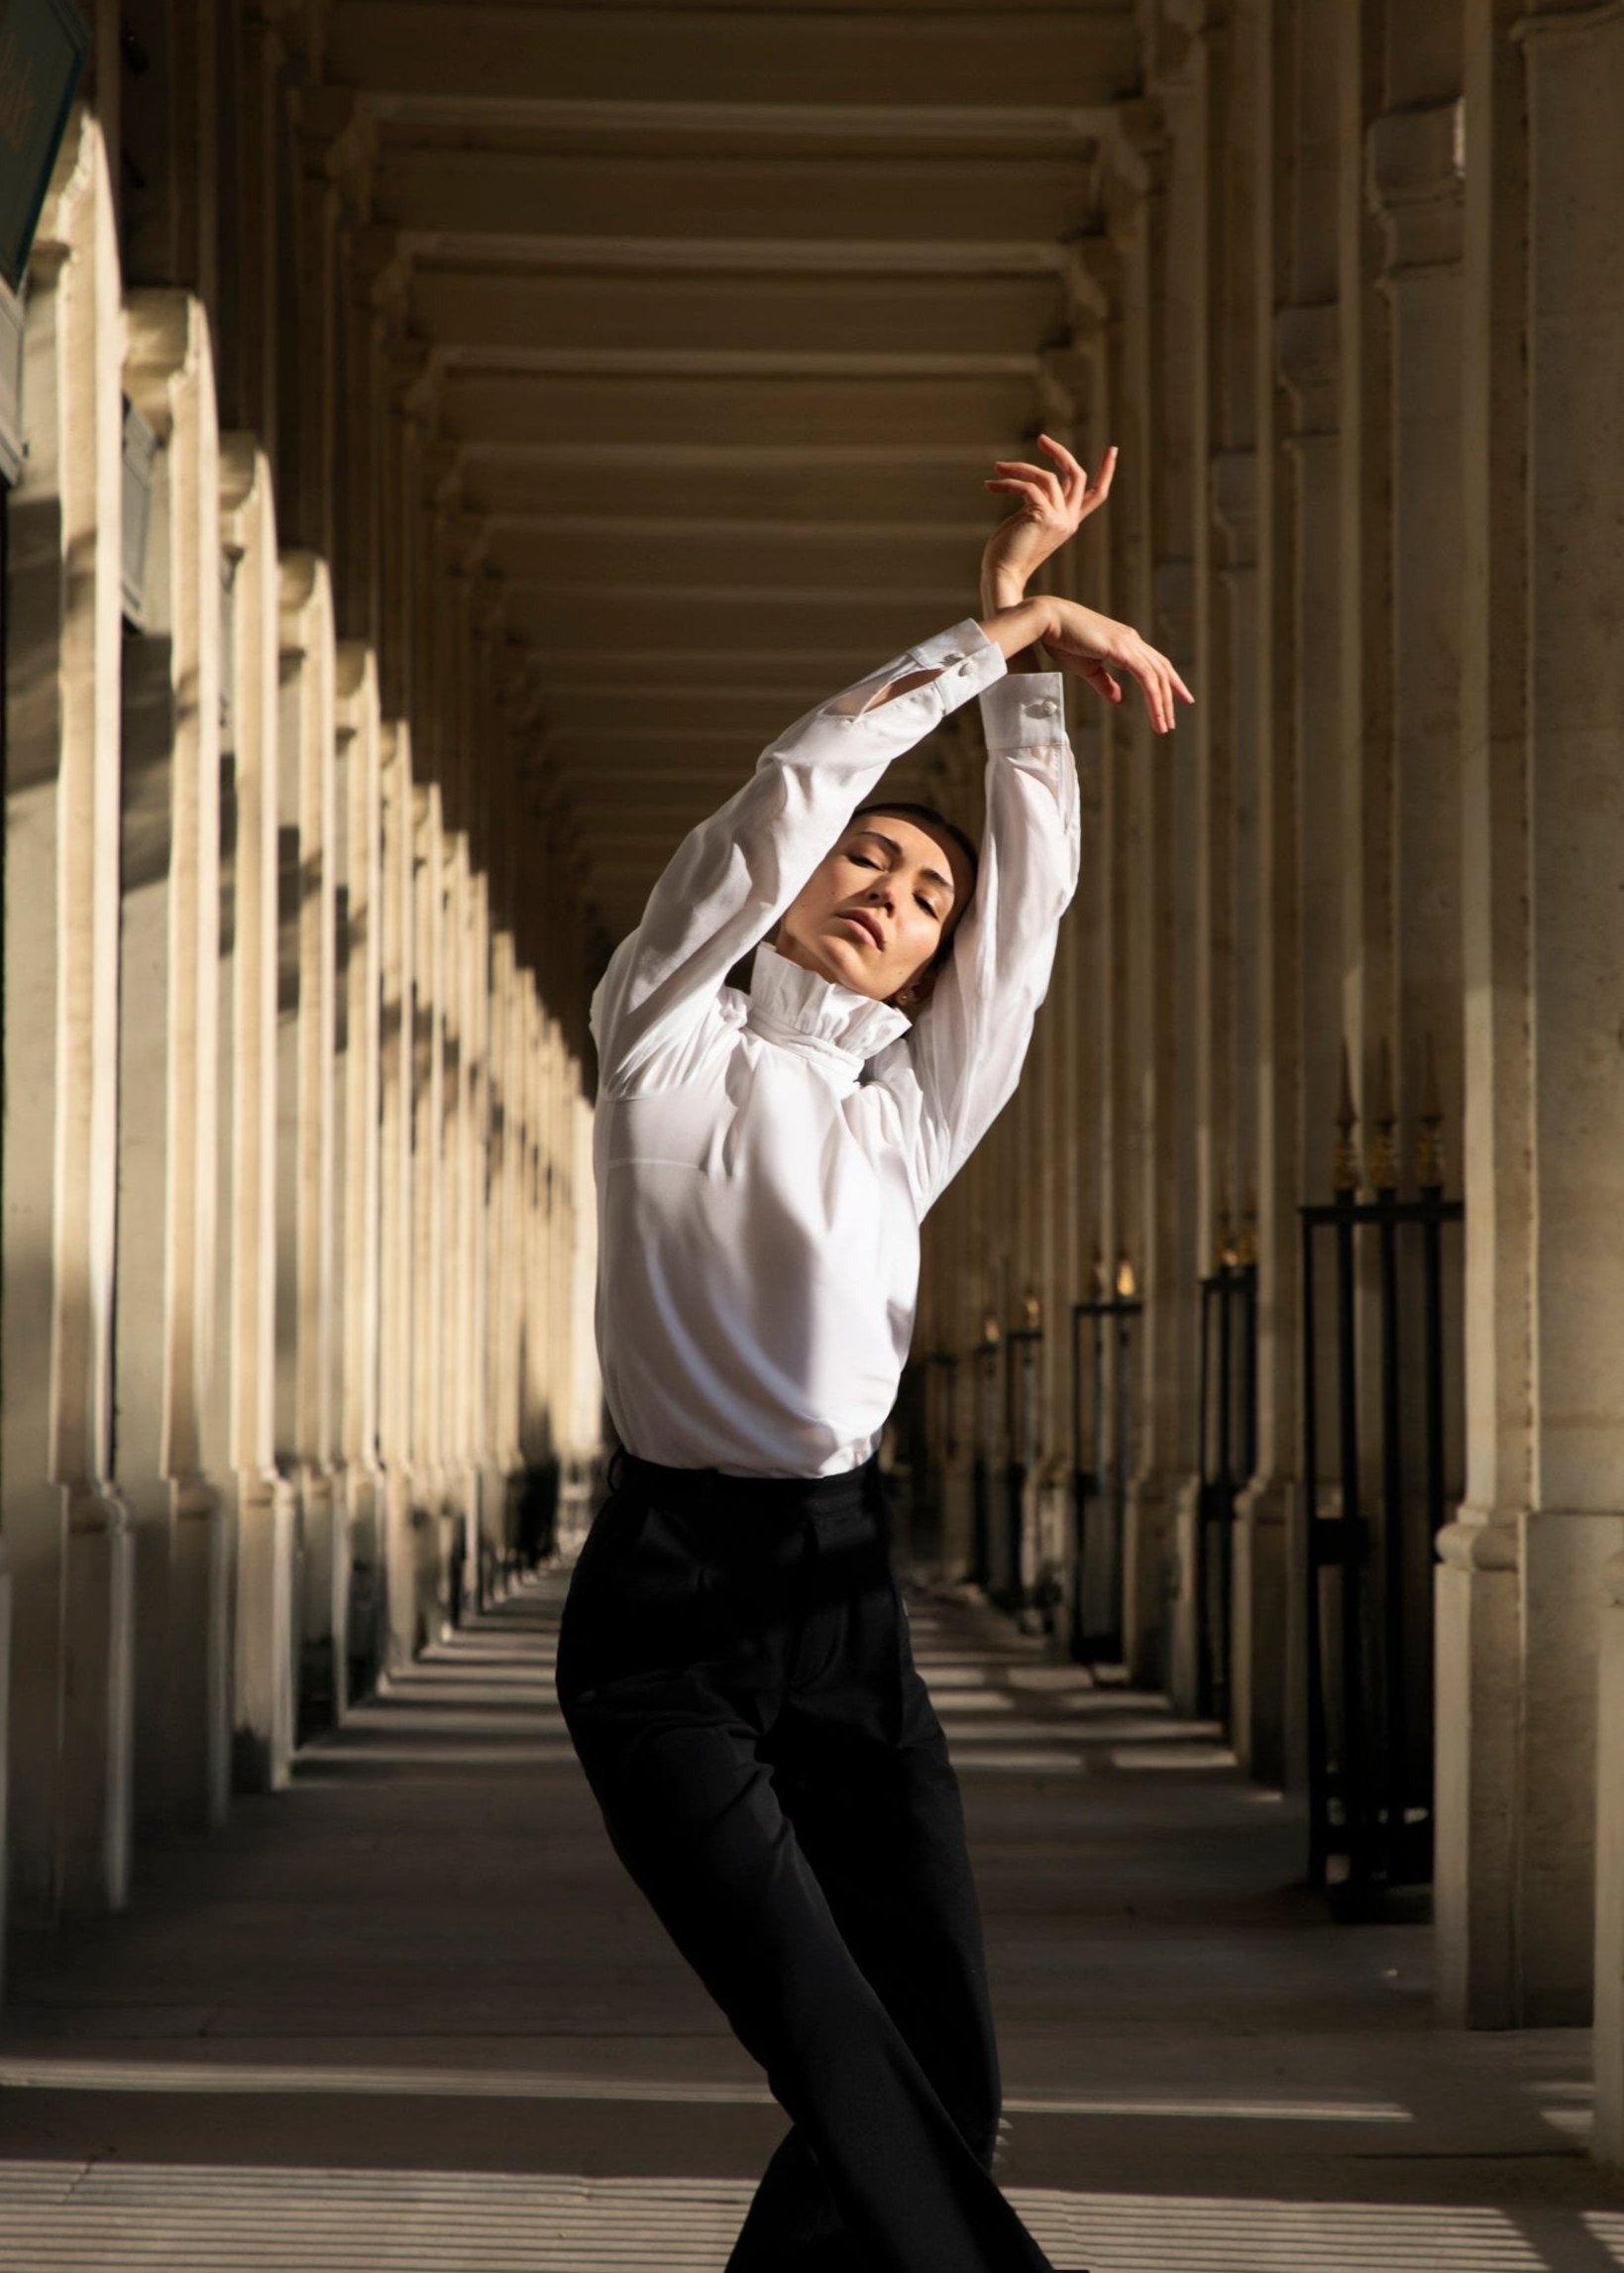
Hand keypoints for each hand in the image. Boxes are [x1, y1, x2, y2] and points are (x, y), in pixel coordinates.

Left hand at [980, 437, 1117, 608]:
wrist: (1001, 574)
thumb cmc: (1007, 551)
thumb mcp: (1028, 520)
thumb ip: (1037, 501)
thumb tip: (1029, 480)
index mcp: (1069, 522)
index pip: (1096, 494)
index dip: (1106, 471)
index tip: (1113, 449)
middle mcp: (1069, 521)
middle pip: (1077, 475)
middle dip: (1060, 453)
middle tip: (1041, 439)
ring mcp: (1059, 519)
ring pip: (1047, 477)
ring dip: (1020, 468)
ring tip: (998, 468)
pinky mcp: (1043, 517)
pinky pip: (1028, 487)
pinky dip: (1008, 482)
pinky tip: (990, 485)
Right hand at [1039, 597, 1193, 736]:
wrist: (1049, 622)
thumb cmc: (1063, 641)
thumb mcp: (1087, 668)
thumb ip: (1105, 683)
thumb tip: (1120, 699)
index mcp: (1125, 642)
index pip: (1154, 663)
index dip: (1169, 681)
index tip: (1179, 699)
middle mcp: (1132, 640)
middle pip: (1162, 669)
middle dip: (1172, 695)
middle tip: (1173, 721)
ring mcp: (1129, 643)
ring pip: (1157, 676)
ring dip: (1163, 703)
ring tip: (1164, 726)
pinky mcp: (1122, 649)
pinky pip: (1146, 677)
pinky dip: (1154, 698)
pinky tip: (1156, 714)